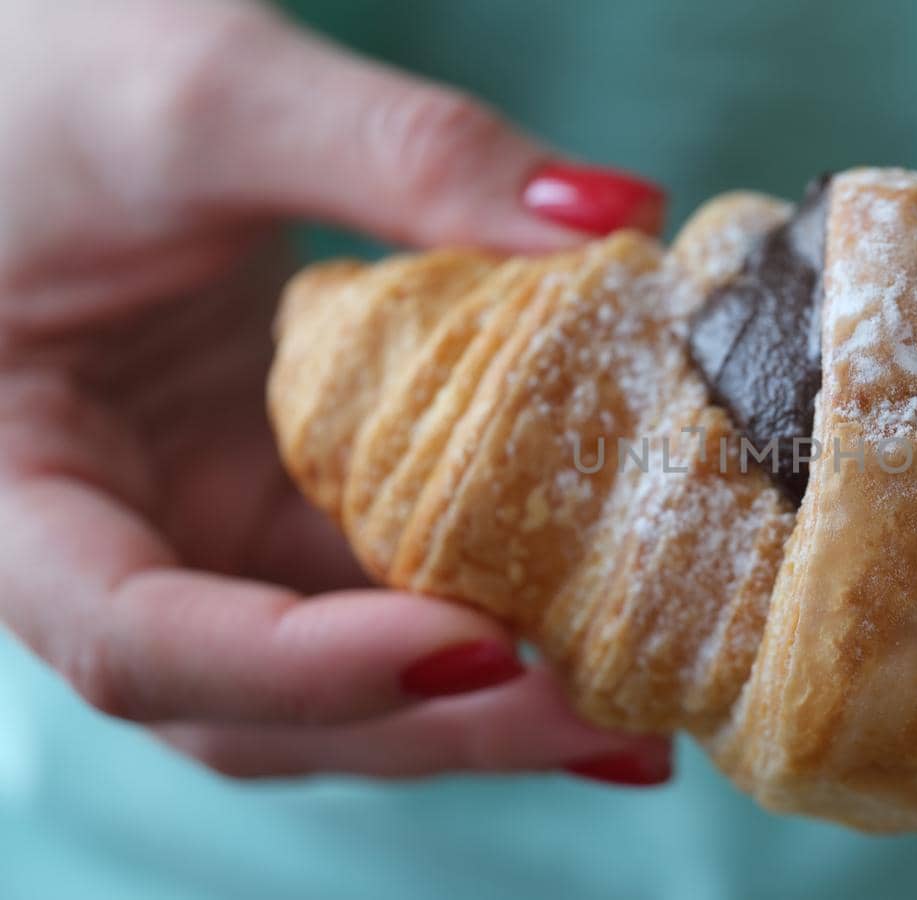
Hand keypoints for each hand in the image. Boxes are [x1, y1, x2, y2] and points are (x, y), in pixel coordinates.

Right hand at [0, 0, 670, 785]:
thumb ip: (398, 153)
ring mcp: (203, 529)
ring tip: (631, 706)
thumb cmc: (49, 72)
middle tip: (606, 722)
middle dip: (435, 722)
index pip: (139, 641)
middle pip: (261, 704)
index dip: (303, 668)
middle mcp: (110, 546)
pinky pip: (383, 582)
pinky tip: (592, 612)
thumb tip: (617, 215)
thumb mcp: (202, 97)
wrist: (39, 69)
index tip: (473, 641)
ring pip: (337, 671)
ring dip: (479, 699)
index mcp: (17, 495)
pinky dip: (485, 604)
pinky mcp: (281, 498)